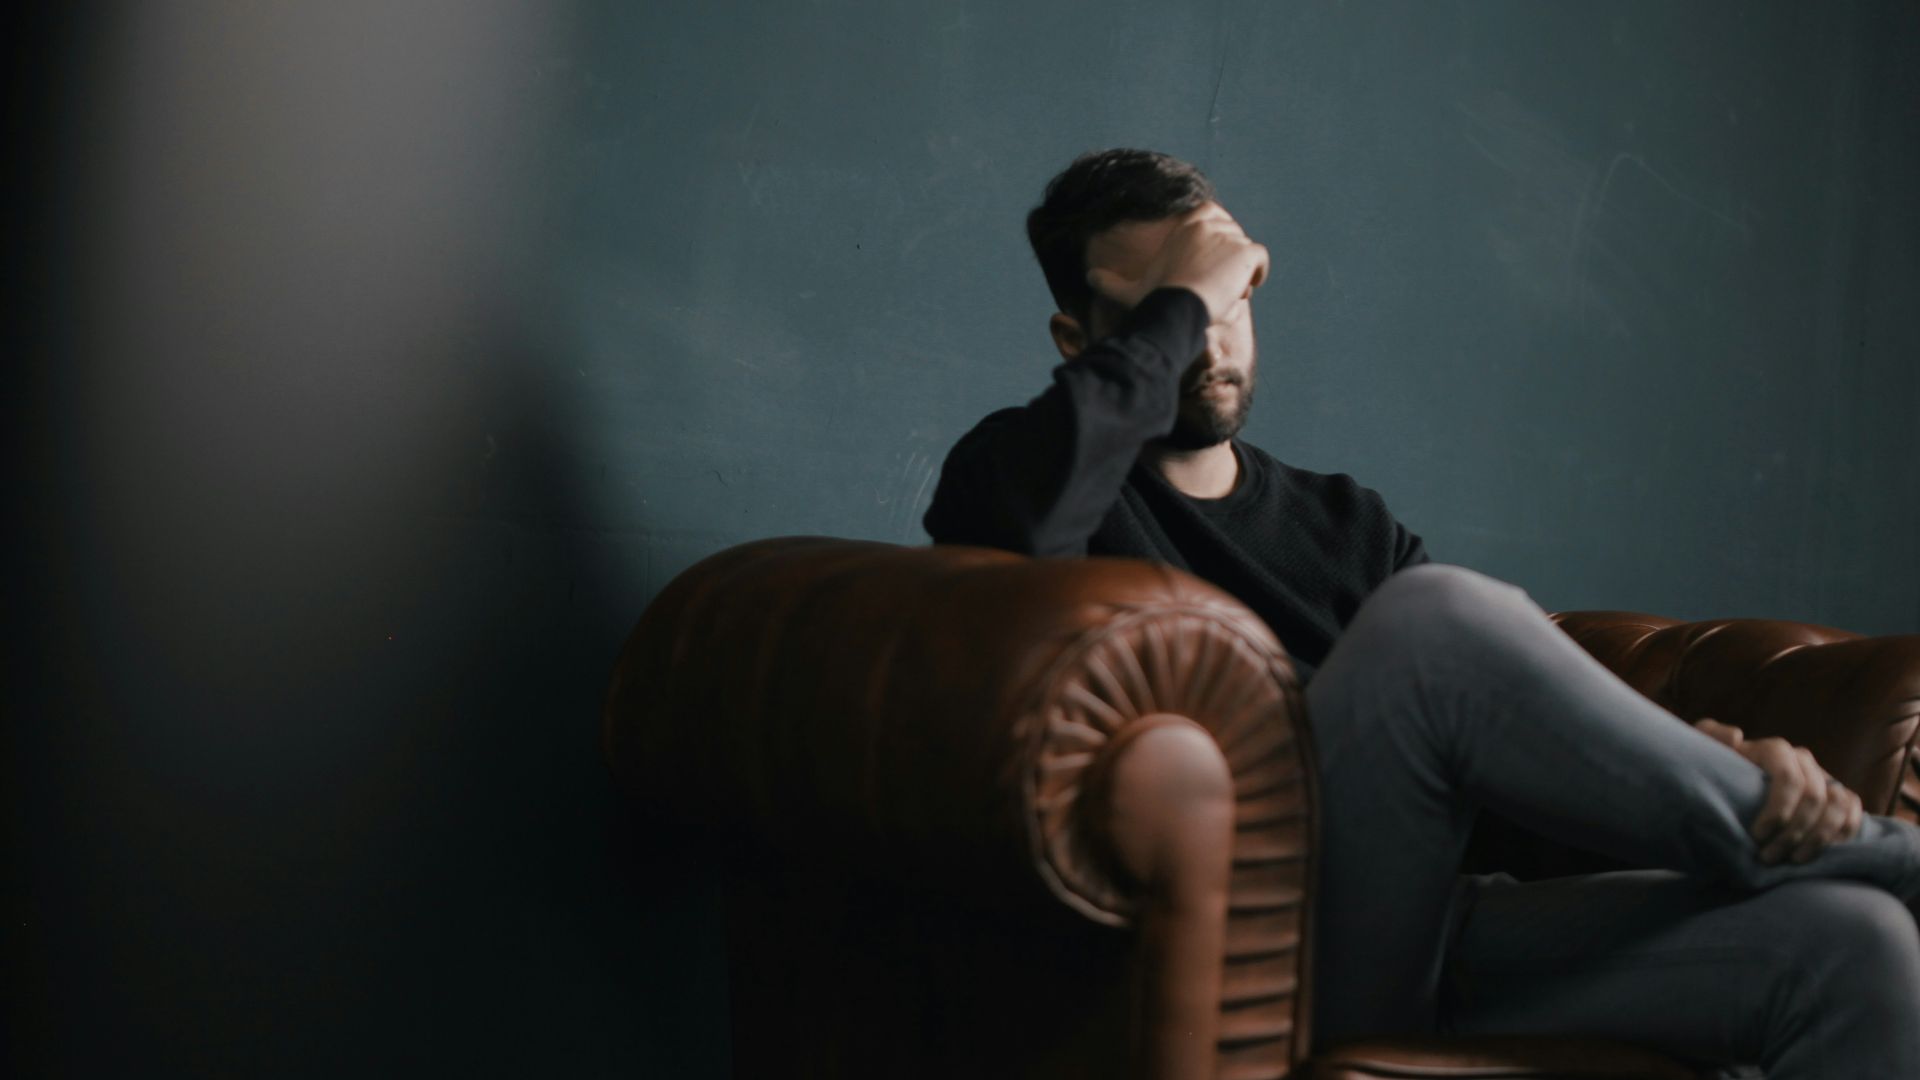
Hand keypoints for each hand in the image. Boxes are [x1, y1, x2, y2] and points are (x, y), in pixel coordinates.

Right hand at [1084, 204, 1269, 322]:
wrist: (1176, 307)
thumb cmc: (1153, 299)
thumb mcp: (1129, 289)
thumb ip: (1109, 282)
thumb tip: (1088, 277)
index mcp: (1187, 223)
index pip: (1213, 219)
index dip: (1214, 242)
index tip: (1209, 265)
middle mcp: (1209, 222)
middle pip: (1232, 237)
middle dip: (1228, 259)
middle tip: (1215, 285)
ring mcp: (1229, 235)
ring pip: (1244, 252)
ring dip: (1239, 272)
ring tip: (1225, 293)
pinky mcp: (1246, 251)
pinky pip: (1260, 260)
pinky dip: (1257, 274)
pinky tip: (1243, 289)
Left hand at [1692, 718, 1862, 863]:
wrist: (1731, 789)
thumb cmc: (1715, 773)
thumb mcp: (1704, 752)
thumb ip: (1710, 737)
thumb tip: (1737, 736)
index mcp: (1774, 750)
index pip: (1789, 777)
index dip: (1778, 810)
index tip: (1757, 835)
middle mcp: (1803, 761)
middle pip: (1813, 797)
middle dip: (1793, 832)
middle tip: (1769, 857)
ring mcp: (1823, 778)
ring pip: (1838, 805)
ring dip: (1819, 838)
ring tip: (1793, 860)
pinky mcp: (1838, 796)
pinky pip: (1853, 812)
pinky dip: (1843, 833)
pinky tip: (1821, 852)